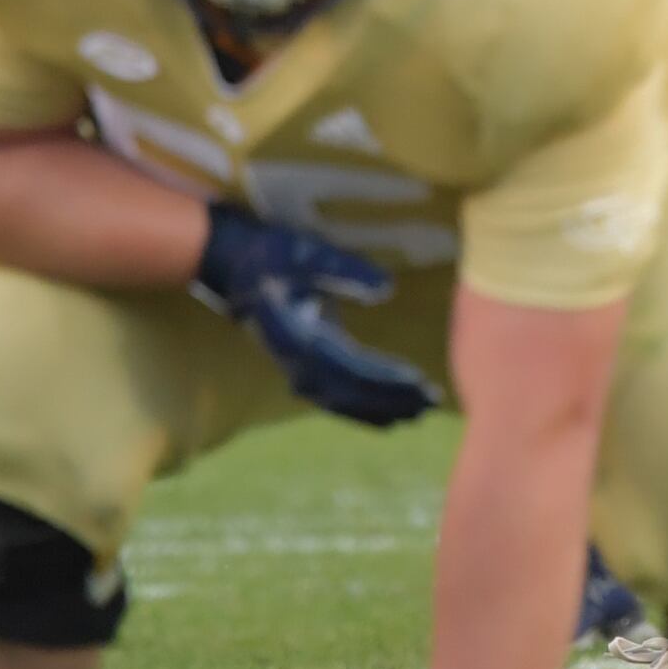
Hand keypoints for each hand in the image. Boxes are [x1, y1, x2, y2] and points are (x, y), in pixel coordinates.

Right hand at [195, 203, 441, 427]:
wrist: (235, 265)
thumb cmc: (272, 254)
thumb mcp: (307, 252)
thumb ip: (345, 269)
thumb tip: (387, 289)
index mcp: (297, 337)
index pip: (348, 366)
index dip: (383, 378)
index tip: (417, 381)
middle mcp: (296, 363)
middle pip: (349, 393)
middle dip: (391, 400)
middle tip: (432, 402)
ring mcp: (297, 371)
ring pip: (343, 403)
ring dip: (381, 410)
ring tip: (420, 412)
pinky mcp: (302, 370)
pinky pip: (336, 400)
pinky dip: (364, 410)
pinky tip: (391, 417)